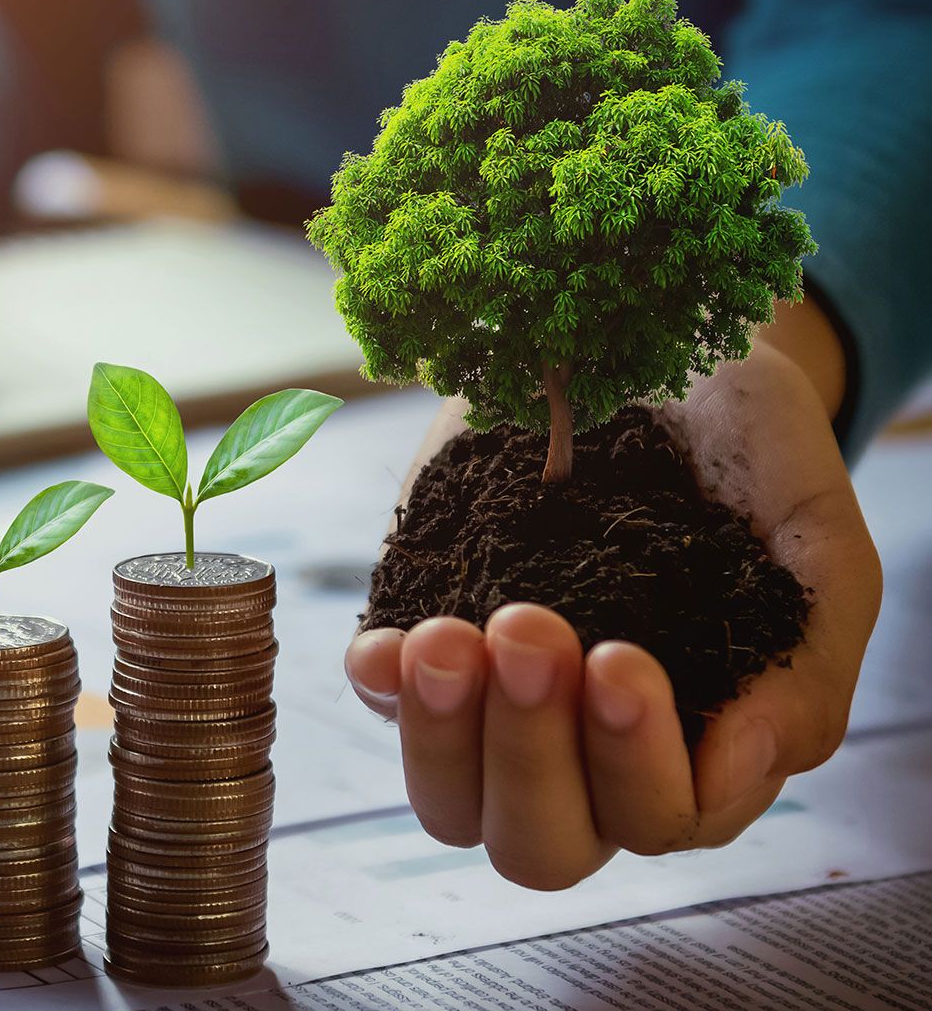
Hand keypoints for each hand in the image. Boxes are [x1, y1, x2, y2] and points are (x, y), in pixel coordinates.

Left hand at [345, 301, 880, 888]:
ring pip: (451, 802)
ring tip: (448, 636)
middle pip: (541, 843)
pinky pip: (382, 700)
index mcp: (693, 745)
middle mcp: (586, 748)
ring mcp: (495, 703)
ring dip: (442, 734)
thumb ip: (808, 666)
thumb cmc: (751, 458)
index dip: (633, 762)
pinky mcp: (427, 638)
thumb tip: (743, 769)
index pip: (658, 816)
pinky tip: (388, 642)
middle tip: (531, 630)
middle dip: (529, 753)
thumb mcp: (813, 543)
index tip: (618, 657)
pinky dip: (382, 685)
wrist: (659, 350)